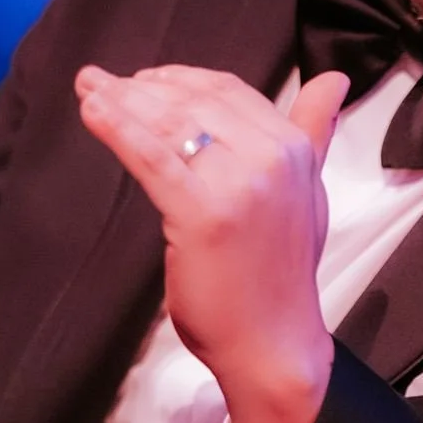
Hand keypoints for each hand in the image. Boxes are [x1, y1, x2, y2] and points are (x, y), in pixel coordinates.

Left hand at [75, 64, 349, 422]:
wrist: (274, 343)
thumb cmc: (281, 273)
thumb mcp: (307, 191)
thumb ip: (313, 133)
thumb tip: (334, 79)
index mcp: (295, 148)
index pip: (230, 91)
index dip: (181, 79)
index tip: (143, 79)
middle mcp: (273, 157)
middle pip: (195, 102)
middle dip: (142, 86)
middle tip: (102, 82)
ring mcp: (239, 184)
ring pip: (171, 124)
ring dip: (122, 100)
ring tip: (88, 88)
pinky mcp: (202, 213)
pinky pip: (153, 158)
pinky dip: (118, 128)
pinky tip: (93, 113)